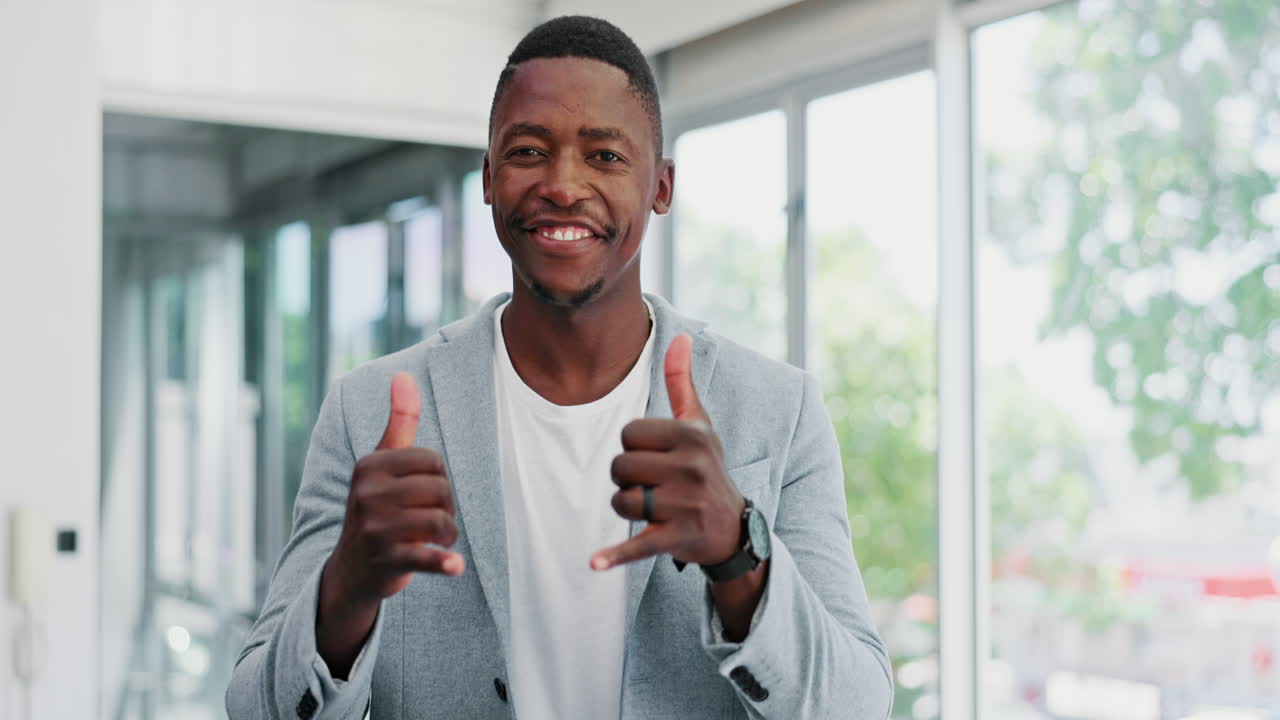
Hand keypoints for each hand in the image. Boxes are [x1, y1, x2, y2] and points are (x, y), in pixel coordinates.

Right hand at [323, 372, 463, 612]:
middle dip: (445, 507)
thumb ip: (399, 420)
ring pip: (441, 521)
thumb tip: (403, 374)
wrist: (352, 570)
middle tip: (429, 521)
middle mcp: (367, 493)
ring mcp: (374, 528)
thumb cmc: (376, 508)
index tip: (422, 495)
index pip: (433, 461)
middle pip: (440, 490)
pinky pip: (425, 556)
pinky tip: (455, 566)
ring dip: (447, 535)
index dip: (439, 479)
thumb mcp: (382, 463)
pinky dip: (443, 562)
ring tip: (437, 541)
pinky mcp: (385, 559)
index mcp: (370, 465)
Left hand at [590, 334, 744, 570]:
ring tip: (655, 510)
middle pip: (620, 467)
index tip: (657, 460)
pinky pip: (638, 544)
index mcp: (691, 435)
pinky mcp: (677, 538)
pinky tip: (595, 563)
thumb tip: (681, 337)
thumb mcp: (699, 426)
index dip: (634, 449)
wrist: (733, 529)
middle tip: (655, 488)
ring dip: (628, 509)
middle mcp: (691, 466)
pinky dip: (616, 555)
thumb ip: (682, 383)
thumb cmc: (707, 469)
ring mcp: (686, 504)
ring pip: (621, 500)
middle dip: (628, 480)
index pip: (628, 435)